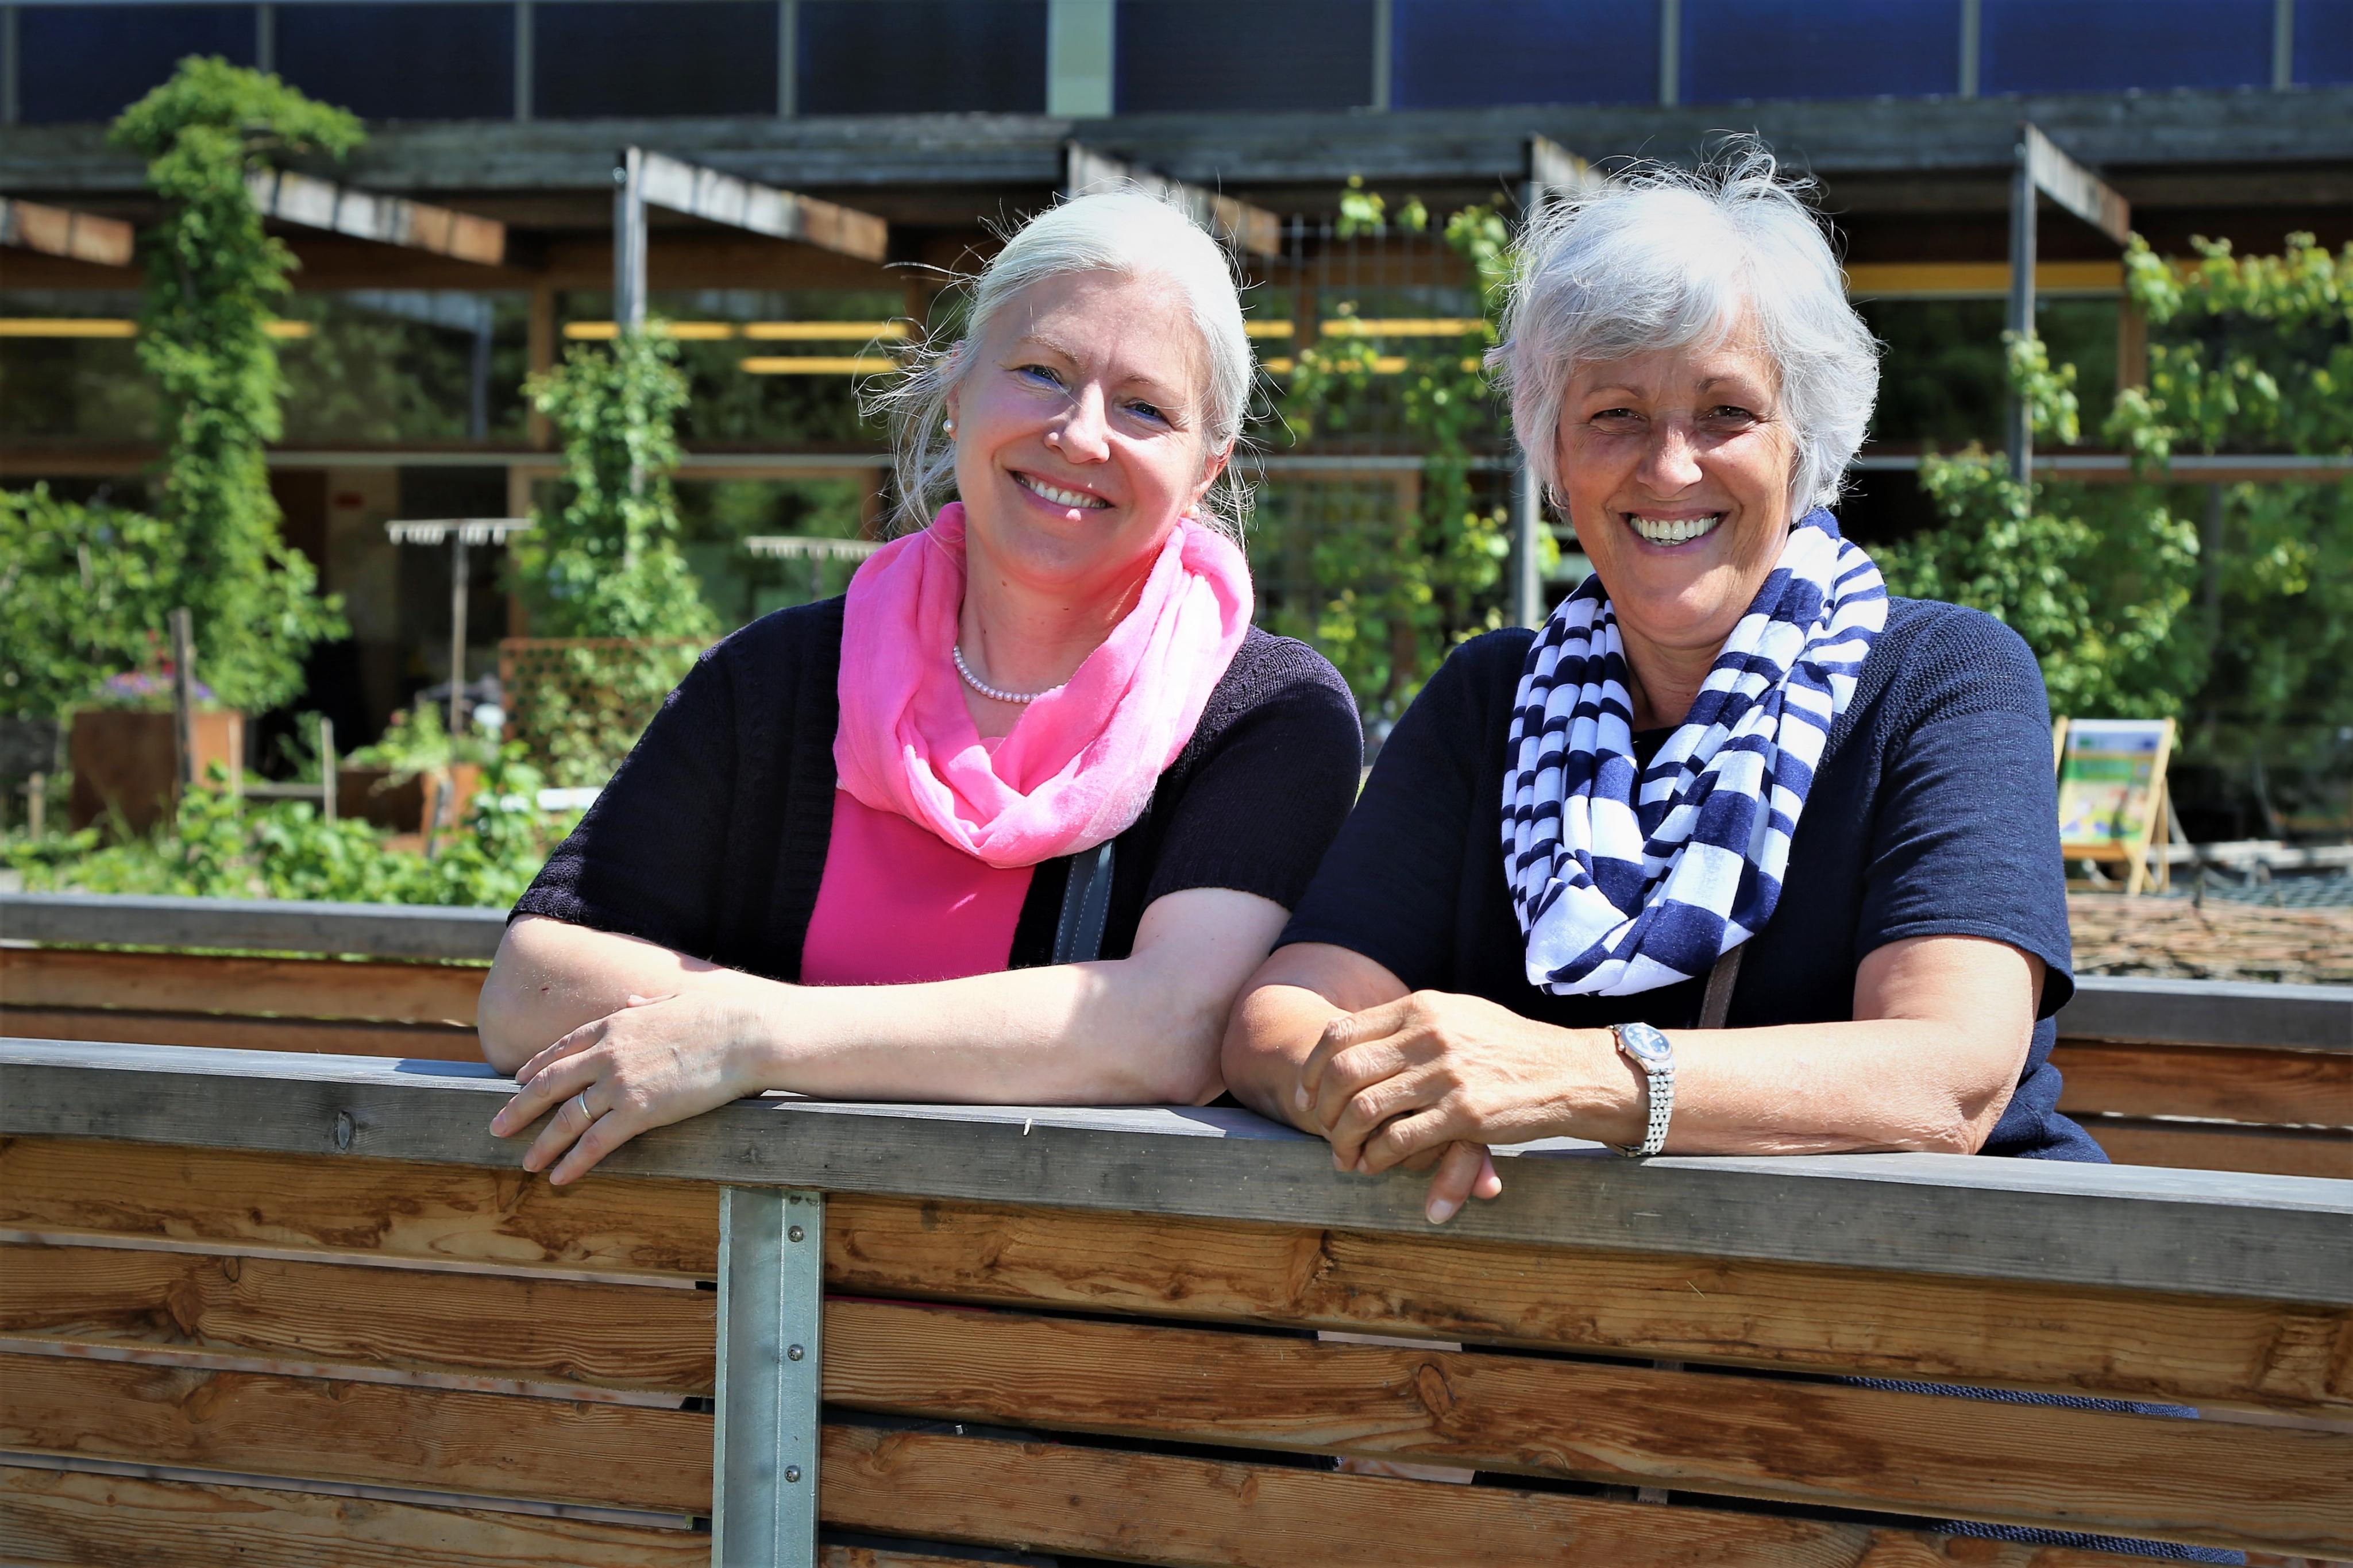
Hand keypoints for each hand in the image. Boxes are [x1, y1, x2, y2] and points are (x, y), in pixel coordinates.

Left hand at [488, 990, 762, 1182]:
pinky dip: (573, 1162)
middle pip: (548, 1084)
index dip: (534, 1067)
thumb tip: (631, 1001)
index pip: (561, 1048)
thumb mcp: (674, 1000)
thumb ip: (645, 1004)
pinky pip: (596, 1143)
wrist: (747, 1034)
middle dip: (518, 1108)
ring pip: (566, 1118)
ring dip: (541, 1143)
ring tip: (526, 1164)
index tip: (516, 1081)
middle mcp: (607, 1054)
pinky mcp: (639, 1112)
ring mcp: (620, 1083)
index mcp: (615, 1024)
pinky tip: (559, 1177)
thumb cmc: (721, 1015)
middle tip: (496, 1127)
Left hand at [1297, 990, 1629, 1219]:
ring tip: (1344, 1157)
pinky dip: (1377, 1157)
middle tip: (1321, 1130)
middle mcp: (1428, 1035)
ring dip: (1343, 1139)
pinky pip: (1399, 1140)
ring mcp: (1445, 1074)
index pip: (1340, 1033)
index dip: (1311, 1068)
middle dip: (1321, 1108)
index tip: (1304, 1094)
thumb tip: (1362, 1036)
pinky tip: (1374, 1166)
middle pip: (1343, 1072)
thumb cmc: (1509, 1046)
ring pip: (1364, 1109)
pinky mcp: (1464, 1113)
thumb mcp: (1458, 1015)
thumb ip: (1412, 1021)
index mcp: (1420, 1008)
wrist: (1567, 1072)